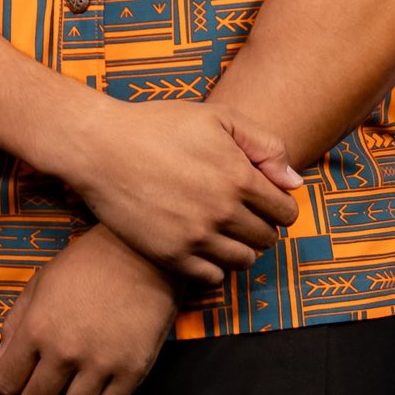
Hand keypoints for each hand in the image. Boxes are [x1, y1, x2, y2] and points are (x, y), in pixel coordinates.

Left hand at [0, 224, 178, 394]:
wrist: (141, 254)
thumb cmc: (85, 264)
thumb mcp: (40, 283)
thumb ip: (14, 323)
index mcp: (36, 328)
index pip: (6, 382)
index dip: (9, 382)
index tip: (20, 376)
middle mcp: (64, 352)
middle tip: (46, 384)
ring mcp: (99, 364)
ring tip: (74, 387)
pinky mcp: (132, 371)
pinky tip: (100, 386)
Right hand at [62, 100, 303, 283]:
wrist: (99, 146)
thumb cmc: (158, 125)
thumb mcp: (218, 118)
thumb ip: (264, 145)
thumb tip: (294, 183)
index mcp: (239, 177)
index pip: (286, 212)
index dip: (279, 206)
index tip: (262, 200)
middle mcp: (222, 212)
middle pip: (267, 239)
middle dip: (260, 226)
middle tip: (239, 213)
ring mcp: (195, 237)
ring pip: (243, 261)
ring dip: (240, 248)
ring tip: (221, 230)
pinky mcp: (170, 255)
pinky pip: (211, 277)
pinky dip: (213, 266)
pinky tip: (201, 245)